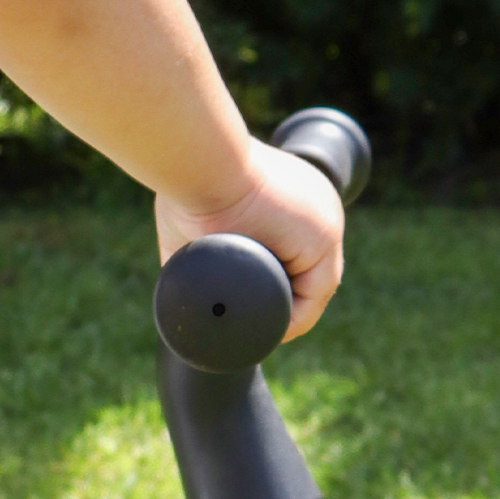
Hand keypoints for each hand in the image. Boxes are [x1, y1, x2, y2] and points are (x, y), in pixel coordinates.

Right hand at [155, 138, 344, 341]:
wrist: (199, 163)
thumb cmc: (187, 185)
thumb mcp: (193, 223)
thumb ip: (197, 250)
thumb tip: (175, 285)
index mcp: (291, 200)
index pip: (294, 256)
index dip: (273, 290)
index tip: (247, 313)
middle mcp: (317, 208)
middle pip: (307, 275)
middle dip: (281, 305)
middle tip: (253, 330)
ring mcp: (324, 222)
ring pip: (312, 288)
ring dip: (285, 316)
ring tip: (256, 335)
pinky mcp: (323, 237)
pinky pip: (313, 295)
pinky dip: (292, 317)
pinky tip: (266, 329)